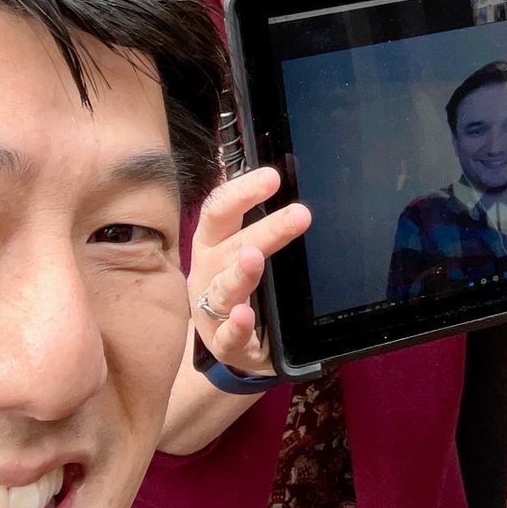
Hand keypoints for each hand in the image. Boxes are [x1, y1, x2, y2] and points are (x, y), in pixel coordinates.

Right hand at [188, 166, 310, 375]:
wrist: (229, 342)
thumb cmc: (237, 284)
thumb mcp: (240, 247)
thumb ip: (251, 215)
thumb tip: (266, 164)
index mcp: (212, 243)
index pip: (220, 210)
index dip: (243, 191)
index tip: (273, 177)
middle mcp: (207, 272)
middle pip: (232, 246)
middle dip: (265, 230)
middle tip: (299, 214)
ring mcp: (211, 309)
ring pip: (224, 289)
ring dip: (240, 273)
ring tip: (255, 259)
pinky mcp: (223, 343)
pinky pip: (228, 335)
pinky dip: (236, 326)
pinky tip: (246, 316)